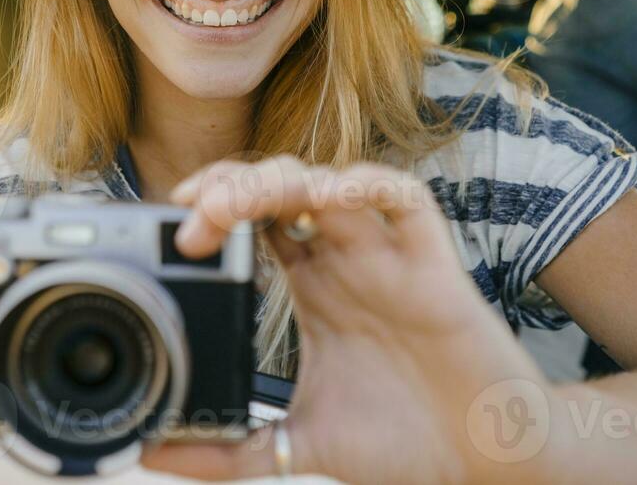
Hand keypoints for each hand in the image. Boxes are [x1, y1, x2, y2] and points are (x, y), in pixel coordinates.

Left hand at [146, 156, 556, 484]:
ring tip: (237, 201)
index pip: (254, 220)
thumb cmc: (404, 441)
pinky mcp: (431, 263)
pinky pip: (405, 198)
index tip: (176, 229)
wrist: (482, 460)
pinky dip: (367, 185)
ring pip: (330, 182)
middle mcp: (346, 262)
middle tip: (195, 213)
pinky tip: (330, 198)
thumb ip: (230, 450)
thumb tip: (153, 454)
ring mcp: (387, 257)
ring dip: (280, 180)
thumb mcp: (298, 446)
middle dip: (233, 185)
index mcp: (314, 288)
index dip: (213, 206)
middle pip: (282, 190)